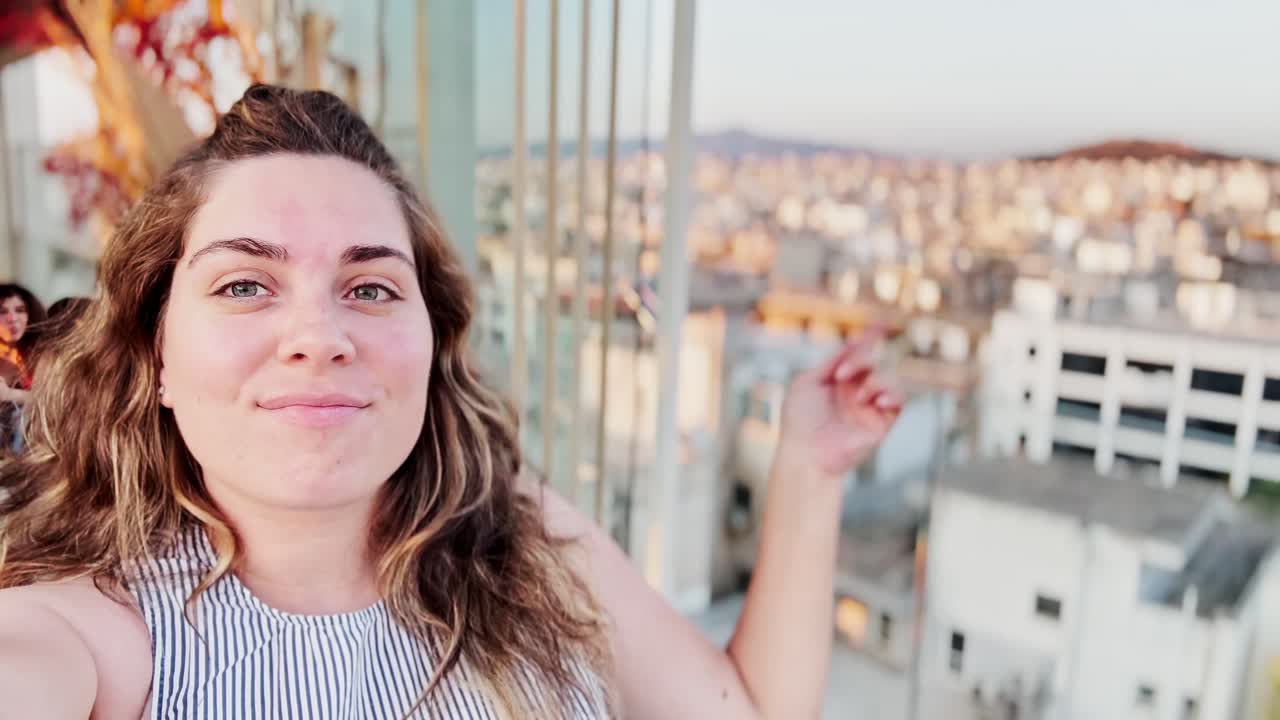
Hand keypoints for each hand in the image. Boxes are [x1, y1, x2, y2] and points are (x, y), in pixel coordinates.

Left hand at [778, 332, 903, 478]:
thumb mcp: (808, 382)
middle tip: (840, 375)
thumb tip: (854, 342)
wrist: (806, 452)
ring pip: (888, 379)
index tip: (882, 321)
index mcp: (837, 381)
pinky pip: (899, 400)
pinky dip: (892, 394)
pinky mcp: (882, 422)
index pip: (857, 354)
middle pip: (871, 362)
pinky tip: (877, 400)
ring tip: (858, 398)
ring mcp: (870, 406)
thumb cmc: (799, 420)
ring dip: (874, 382)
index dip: (870, 337)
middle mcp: (855, 391)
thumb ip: (832, 362)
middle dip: (859, 361)